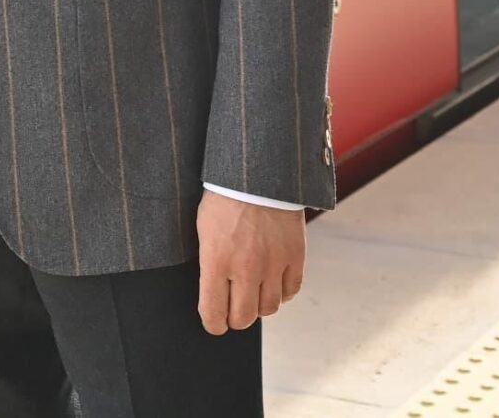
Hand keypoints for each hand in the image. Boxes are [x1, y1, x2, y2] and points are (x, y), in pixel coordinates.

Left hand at [196, 191, 304, 333]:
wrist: (257, 173)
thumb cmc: (223, 198)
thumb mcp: (204, 230)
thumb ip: (208, 264)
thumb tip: (211, 294)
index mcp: (216, 260)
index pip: (213, 313)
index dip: (212, 324)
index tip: (214, 323)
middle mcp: (245, 267)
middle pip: (243, 318)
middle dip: (235, 318)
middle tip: (232, 309)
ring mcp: (273, 263)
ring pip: (268, 308)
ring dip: (259, 305)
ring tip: (252, 293)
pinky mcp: (295, 256)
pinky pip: (290, 291)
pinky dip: (281, 293)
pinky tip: (272, 282)